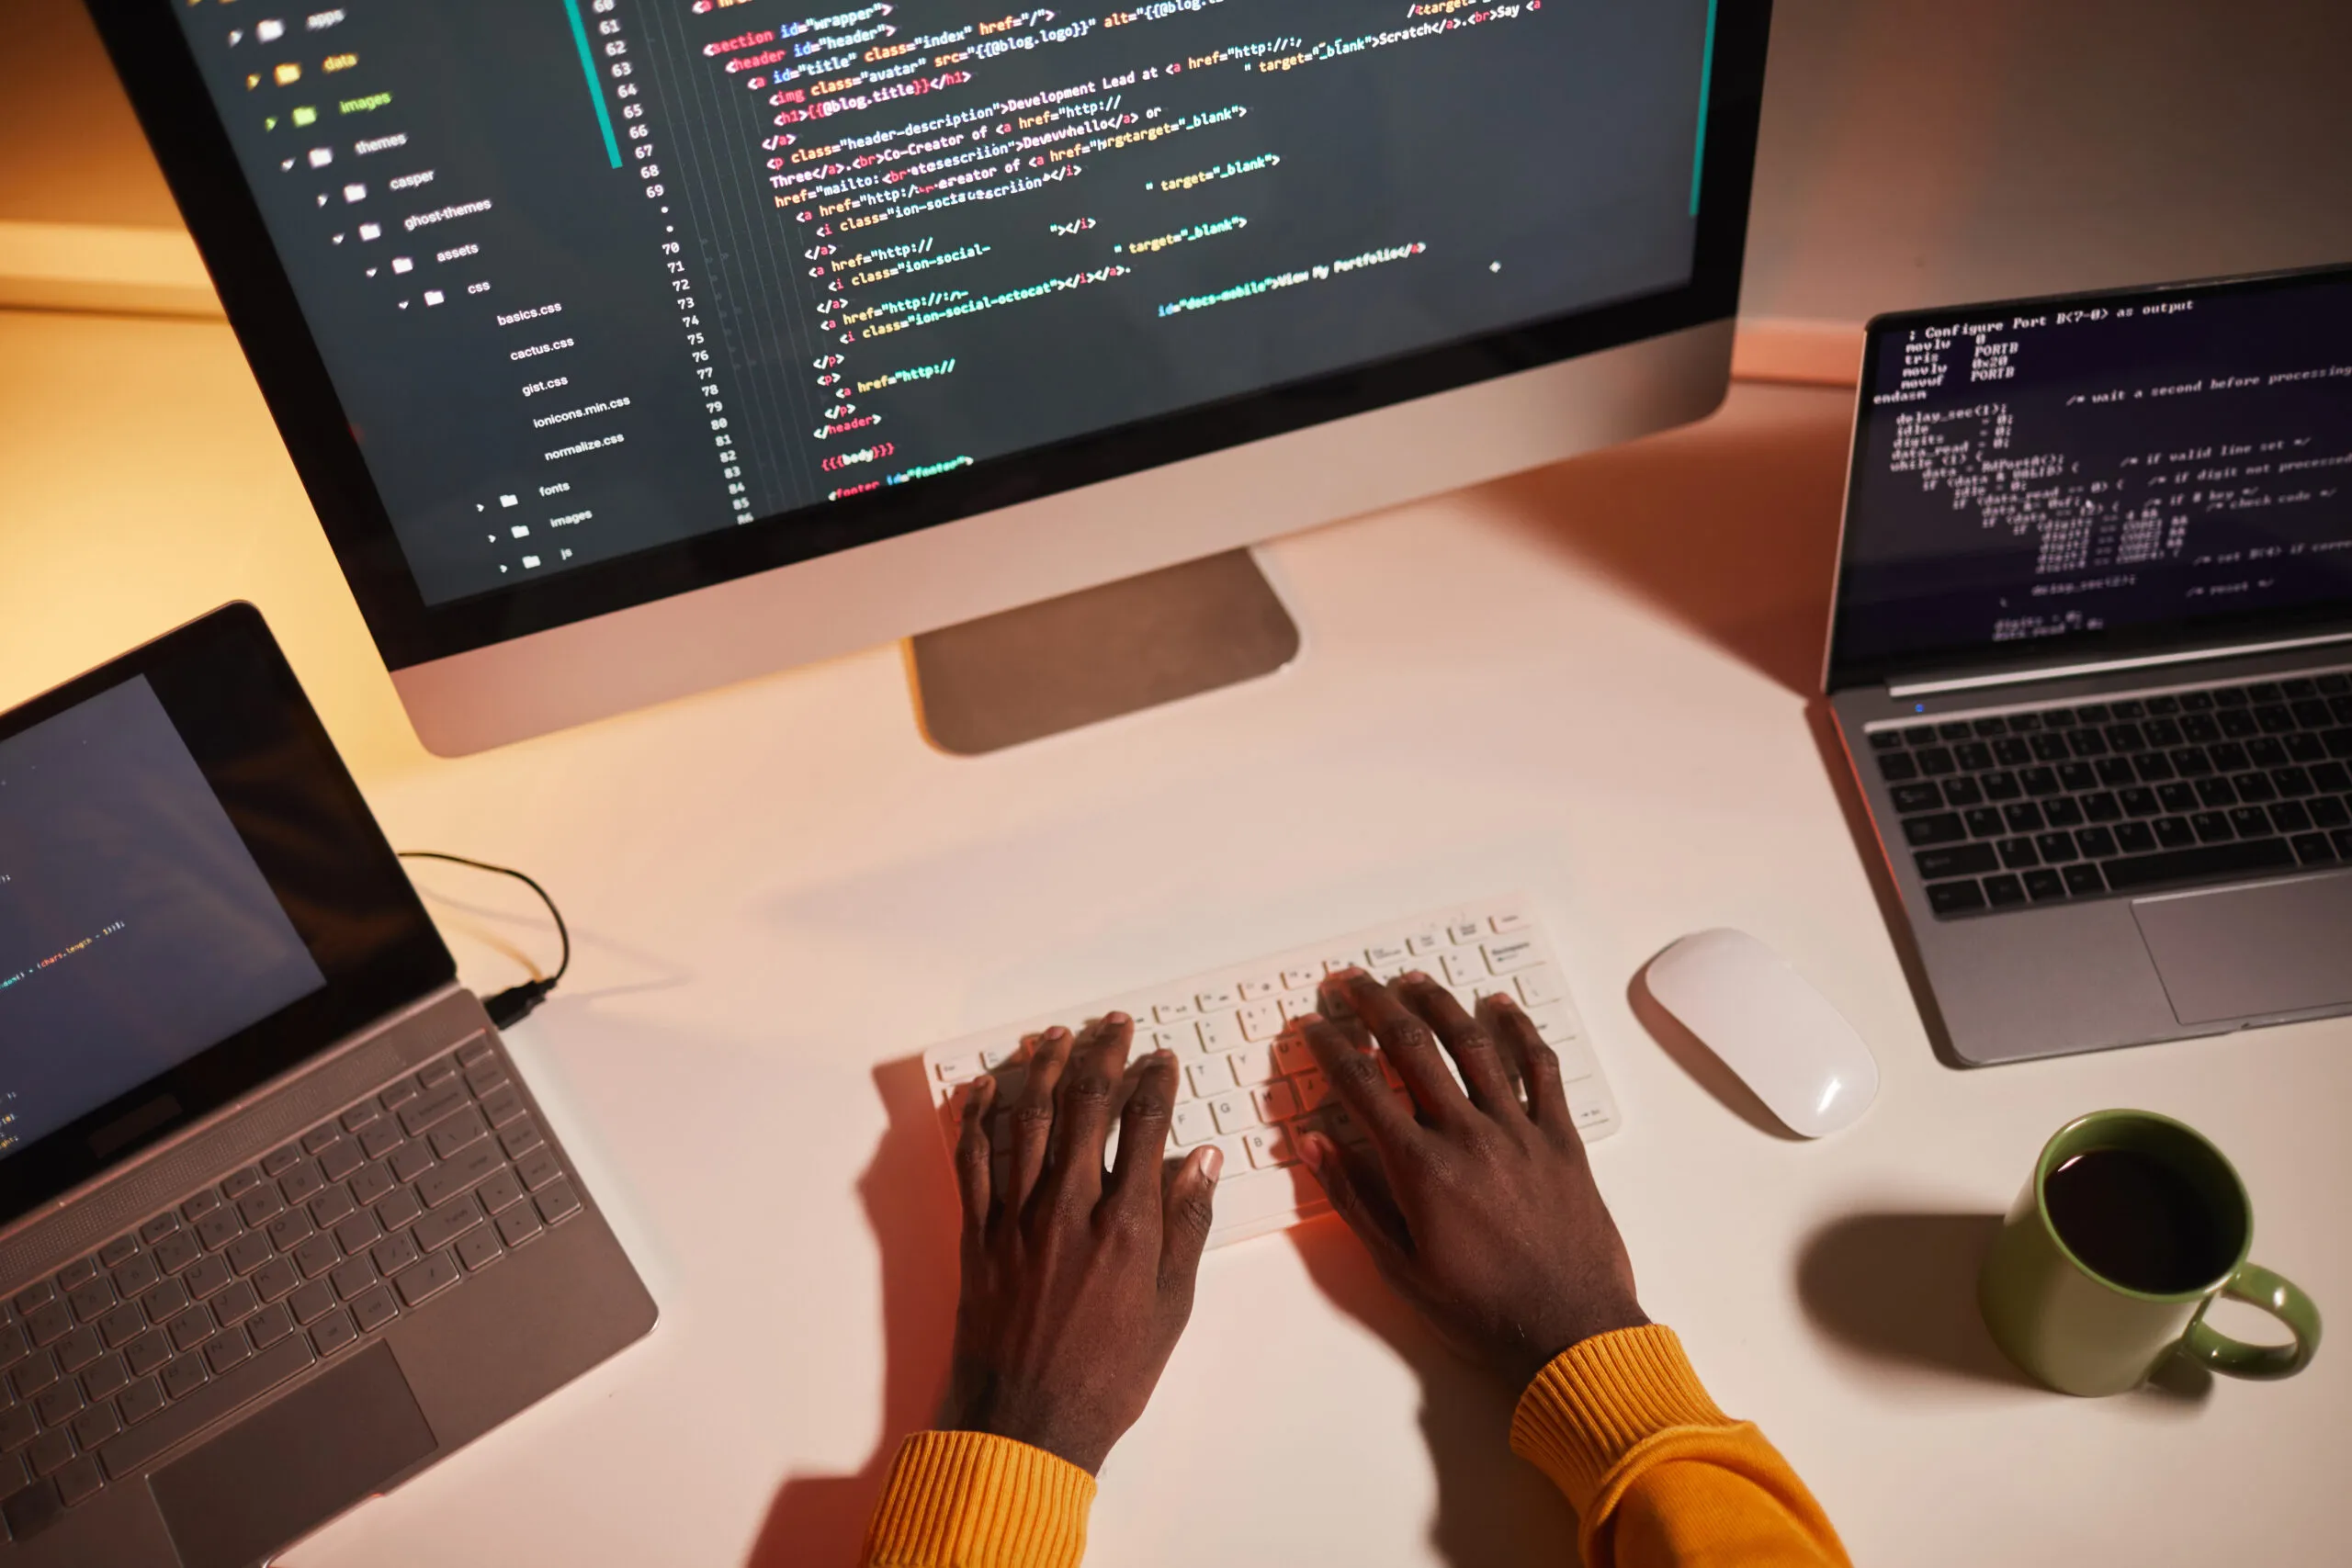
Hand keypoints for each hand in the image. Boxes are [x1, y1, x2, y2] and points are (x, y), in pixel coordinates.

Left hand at [938, 1015, 1221, 1473]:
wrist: (1026, 1423)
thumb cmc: (1108, 1375)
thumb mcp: (1171, 1306)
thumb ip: (1186, 1225)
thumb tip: (1201, 1160)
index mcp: (1126, 1225)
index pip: (1143, 1125)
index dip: (1154, 1081)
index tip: (1161, 1059)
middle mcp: (1068, 1207)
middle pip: (1083, 1105)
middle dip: (1101, 1054)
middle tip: (1112, 1027)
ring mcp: (1016, 1216)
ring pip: (1026, 1118)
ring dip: (1042, 1068)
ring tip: (1056, 1037)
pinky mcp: (977, 1233)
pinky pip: (972, 1159)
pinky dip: (978, 1116)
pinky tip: (988, 1087)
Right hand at [1295, 969, 1646, 1388]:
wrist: (1570, 1332)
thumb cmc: (1481, 1310)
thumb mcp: (1399, 1267)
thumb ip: (1353, 1200)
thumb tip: (1315, 1144)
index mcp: (1420, 1168)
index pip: (1363, 1086)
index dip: (1332, 1047)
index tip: (1313, 1025)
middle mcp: (1467, 1136)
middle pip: (1413, 1047)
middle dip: (1375, 1005)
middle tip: (1352, 982)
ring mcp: (1519, 1131)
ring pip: (1474, 1045)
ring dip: (1438, 1004)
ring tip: (1412, 980)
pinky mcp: (1561, 1138)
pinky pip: (1541, 1068)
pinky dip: (1519, 1030)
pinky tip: (1500, 1006)